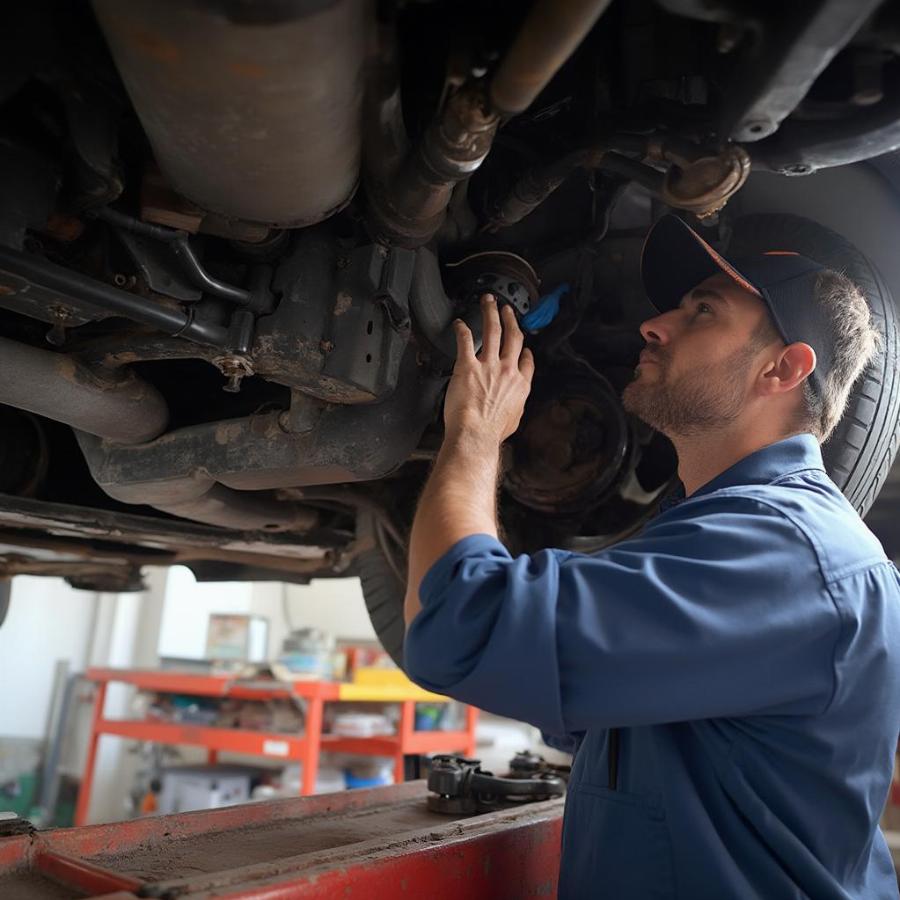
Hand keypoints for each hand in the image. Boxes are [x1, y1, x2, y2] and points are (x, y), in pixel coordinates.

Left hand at [443, 293, 534, 443]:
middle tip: (507, 310)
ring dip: (491, 313)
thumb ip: (515, 408)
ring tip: (489, 302)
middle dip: (510, 320)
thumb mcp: (513, 421)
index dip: (524, 350)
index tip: (522, 346)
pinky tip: (459, 323)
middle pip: (513, 337)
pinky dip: (462, 330)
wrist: (476, 434)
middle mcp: (507, 371)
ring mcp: (488, 366)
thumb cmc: (491, 433)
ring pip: (493, 331)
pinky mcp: (468, 365)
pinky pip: (465, 341)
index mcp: (520, 385)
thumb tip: (513, 407)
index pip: (526, 361)